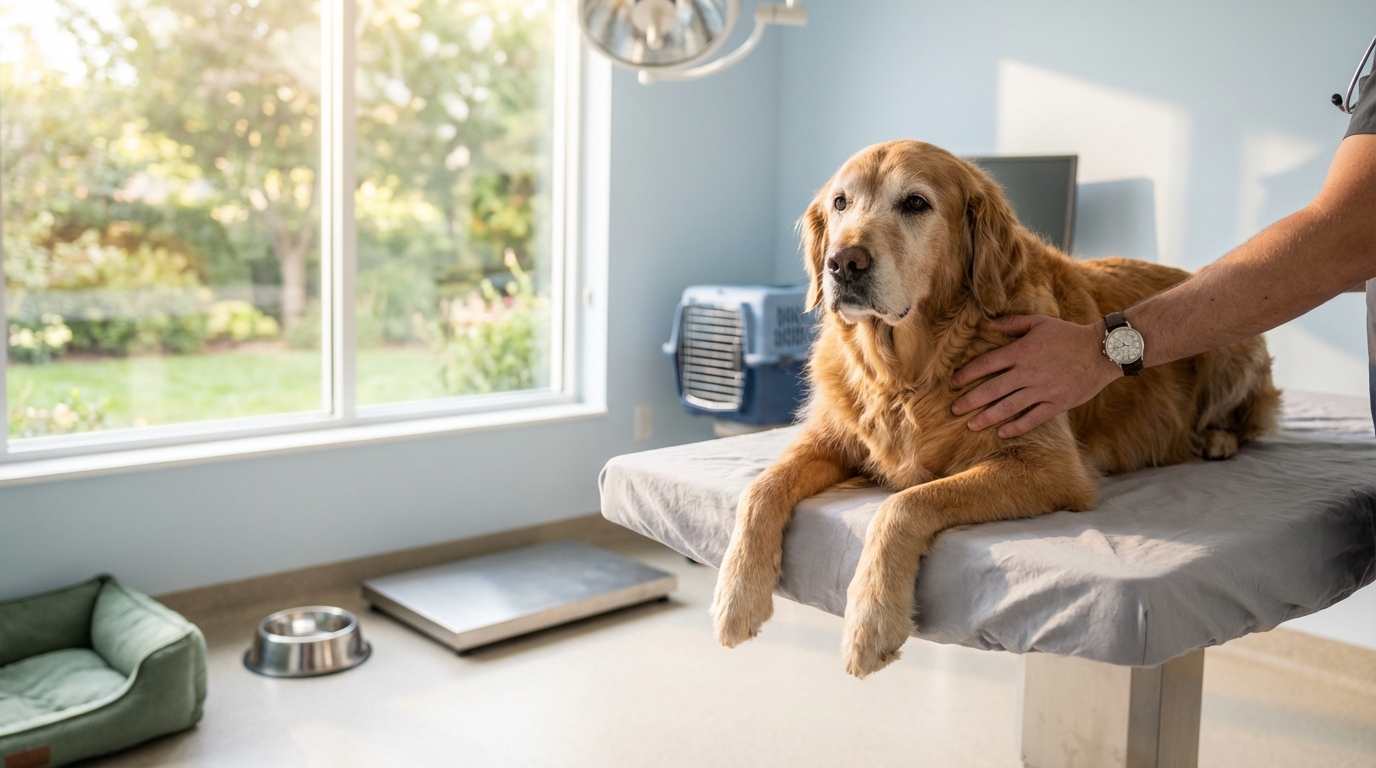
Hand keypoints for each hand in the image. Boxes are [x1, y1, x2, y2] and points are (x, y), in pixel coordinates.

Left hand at [950, 315, 1121, 437]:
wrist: (1103, 351)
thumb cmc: (1068, 334)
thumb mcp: (1039, 322)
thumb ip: (1011, 324)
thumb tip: (985, 324)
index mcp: (1022, 351)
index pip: (986, 363)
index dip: (967, 374)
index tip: (953, 382)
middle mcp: (1029, 372)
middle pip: (992, 389)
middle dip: (970, 401)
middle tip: (953, 410)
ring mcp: (1043, 390)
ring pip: (1009, 407)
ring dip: (987, 417)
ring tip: (971, 425)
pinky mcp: (1057, 403)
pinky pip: (1033, 418)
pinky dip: (1017, 427)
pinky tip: (1002, 433)